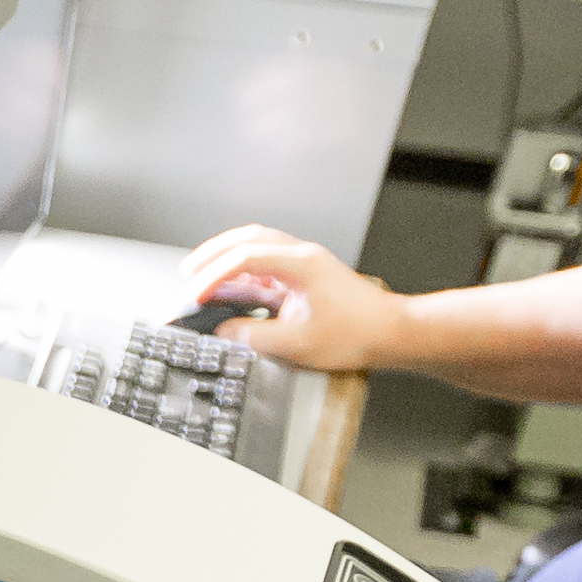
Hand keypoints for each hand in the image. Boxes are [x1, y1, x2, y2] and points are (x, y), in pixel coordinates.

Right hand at [172, 225, 411, 374]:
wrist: (391, 332)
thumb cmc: (357, 334)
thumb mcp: (299, 343)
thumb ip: (255, 336)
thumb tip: (224, 330)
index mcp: (300, 264)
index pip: (244, 259)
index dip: (214, 276)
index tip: (197, 294)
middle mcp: (302, 256)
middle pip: (249, 238)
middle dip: (214, 253)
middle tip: (190, 270)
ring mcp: (306, 263)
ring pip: (259, 246)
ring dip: (229, 257)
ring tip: (206, 275)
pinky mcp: (308, 274)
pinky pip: (269, 263)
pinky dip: (245, 271)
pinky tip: (235, 288)